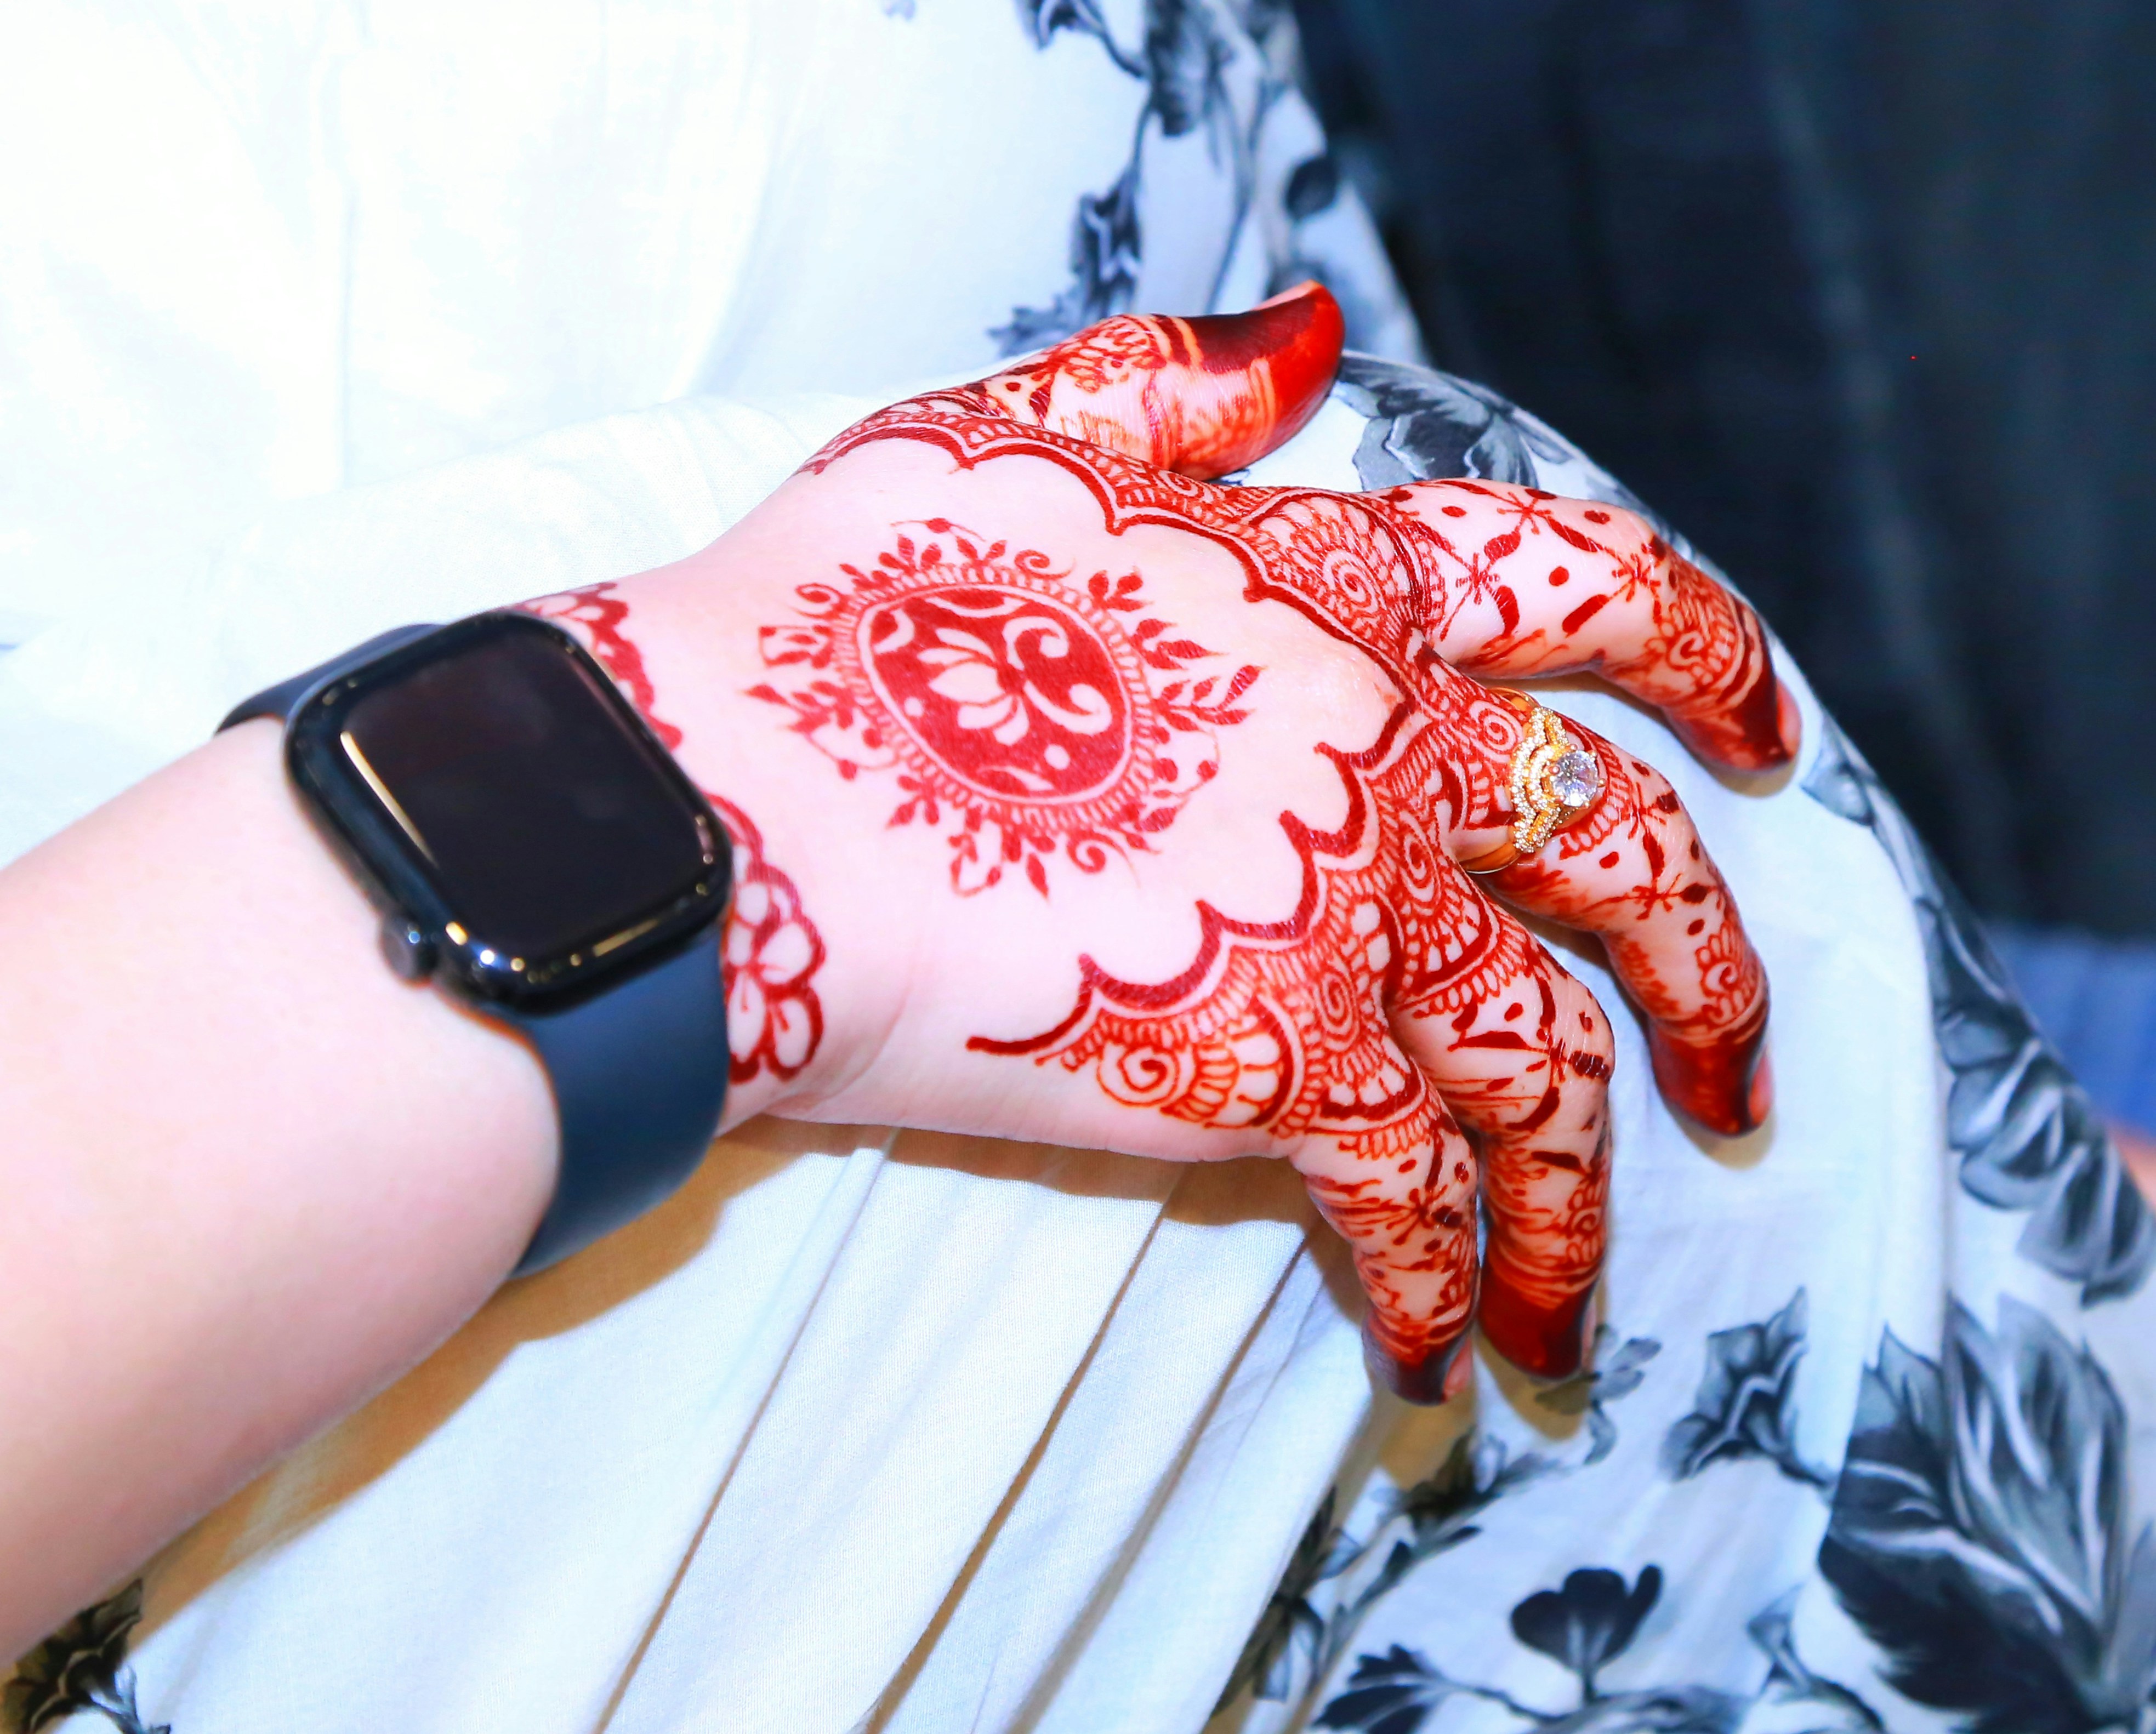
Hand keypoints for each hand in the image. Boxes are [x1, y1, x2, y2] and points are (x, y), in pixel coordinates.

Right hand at [548, 285, 1791, 1398]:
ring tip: (1570, 1311)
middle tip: (1733, 1078)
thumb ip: (1170, 381)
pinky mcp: (1272, 1063)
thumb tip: (1318, 335)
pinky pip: (1412, 1198)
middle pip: (1635, 867)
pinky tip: (1425, 1366)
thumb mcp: (997, 432)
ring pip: (1545, 1068)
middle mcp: (1385, 747)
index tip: (1768, 738)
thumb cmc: (826, 615)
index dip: (1709, 656)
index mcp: (1337, 585)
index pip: (1594, 590)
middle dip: (1711, 982)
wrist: (720, 799)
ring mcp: (1344, 910)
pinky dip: (1437, 1286)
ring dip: (1579, 1203)